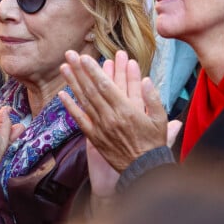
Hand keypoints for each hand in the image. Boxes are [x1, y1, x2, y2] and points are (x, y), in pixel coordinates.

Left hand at [59, 50, 167, 172]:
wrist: (143, 169)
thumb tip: (145, 79)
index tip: (85, 57)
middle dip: (80, 70)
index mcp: (126, 110)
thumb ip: (153, 98)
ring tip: (64, 67)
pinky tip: (62, 95)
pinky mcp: (94, 137)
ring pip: (84, 101)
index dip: (94, 70)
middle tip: (70, 54)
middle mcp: (110, 117)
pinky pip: (80, 120)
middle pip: (91, 89)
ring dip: (73, 83)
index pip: (106, 85)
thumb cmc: (153, 143)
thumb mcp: (160, 119)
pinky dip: (70, 107)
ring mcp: (100, 127)